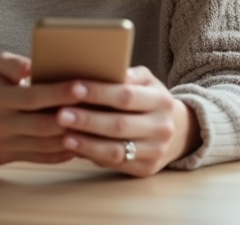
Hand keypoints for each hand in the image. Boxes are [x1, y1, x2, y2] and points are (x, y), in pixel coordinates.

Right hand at [0, 52, 87, 164]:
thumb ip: (15, 63)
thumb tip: (37, 65)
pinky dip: (62, 152)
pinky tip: (81, 142)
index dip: (59, 92)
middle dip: (73, 117)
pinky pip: (41, 158)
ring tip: (97, 125)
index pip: (33, 96)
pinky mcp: (6, 158)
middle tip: (100, 108)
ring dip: (73, 137)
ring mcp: (2, 144)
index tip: (83, 85)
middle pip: (43, 124)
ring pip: (45, 145)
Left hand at [53, 66, 198, 176]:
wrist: (178, 130)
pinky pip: (116, 164)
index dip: (99, 93)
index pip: (126, 96)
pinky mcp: (147, 169)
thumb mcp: (146, 81)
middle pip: (119, 125)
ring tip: (64, 136)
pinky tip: (76, 149)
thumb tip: (103, 70)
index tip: (73, 88)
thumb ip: (128, 75)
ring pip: (117, 150)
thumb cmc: (149, 99)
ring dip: (87, 143)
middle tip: (60, 114)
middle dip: (88, 120)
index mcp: (162, 101)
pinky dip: (94, 156)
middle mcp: (162, 128)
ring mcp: (156, 151)